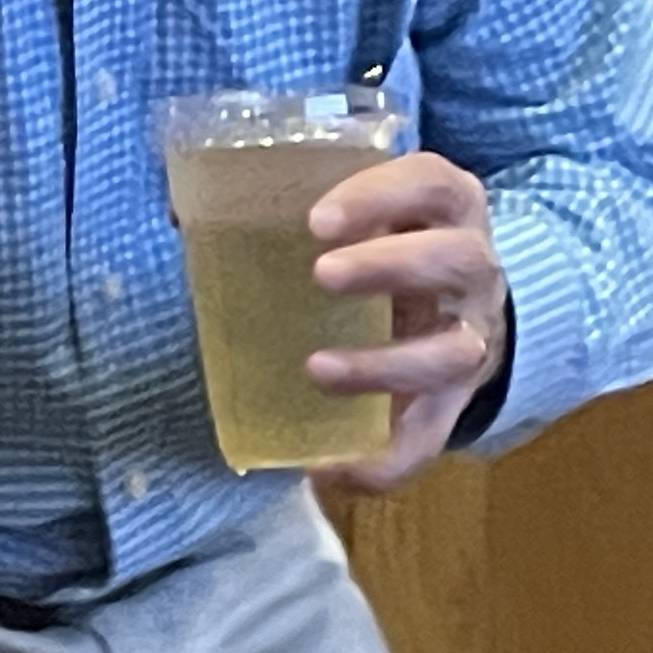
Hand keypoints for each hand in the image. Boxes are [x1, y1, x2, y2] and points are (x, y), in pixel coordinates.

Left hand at [300, 152, 508, 497]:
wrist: (456, 308)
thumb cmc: (385, 244)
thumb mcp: (360, 214)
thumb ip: (291, 207)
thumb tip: (180, 214)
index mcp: (447, 207)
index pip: (432, 184)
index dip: (382, 195)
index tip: (317, 219)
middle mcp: (472, 269)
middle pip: (456, 260)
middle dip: (389, 265)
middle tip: (321, 275)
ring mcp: (471, 338)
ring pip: (455, 352)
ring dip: (387, 363)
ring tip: (317, 368)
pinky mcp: (453, 403)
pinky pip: (429, 439)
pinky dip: (382, 460)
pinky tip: (327, 468)